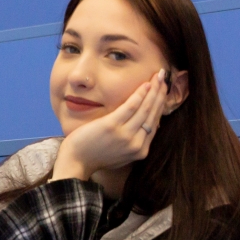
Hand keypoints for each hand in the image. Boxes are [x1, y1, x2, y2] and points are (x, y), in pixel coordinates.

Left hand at [51, 70, 167, 181]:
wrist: (76, 162)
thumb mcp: (120, 153)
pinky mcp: (112, 126)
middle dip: (160, 94)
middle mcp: (136, 144)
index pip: (154, 124)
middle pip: (153, 114)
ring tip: (159, 76)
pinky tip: (146, 84)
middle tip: (164, 78)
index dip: (160, 106)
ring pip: (145, 109)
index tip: (163, 92)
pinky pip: (131, 107)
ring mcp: (125, 135)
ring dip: (154, 90)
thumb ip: (133, 142)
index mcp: (140, 151)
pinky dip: (140, 94)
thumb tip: (145, 127)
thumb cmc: (94, 156)